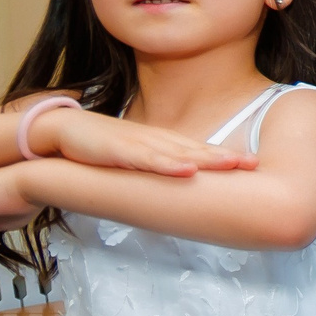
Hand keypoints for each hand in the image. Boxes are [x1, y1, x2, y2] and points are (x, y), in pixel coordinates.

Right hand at [36, 104, 256, 176]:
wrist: (59, 131)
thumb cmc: (100, 148)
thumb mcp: (134, 161)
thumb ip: (157, 170)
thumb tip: (181, 185)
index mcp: (161, 145)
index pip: (200, 152)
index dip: (227, 158)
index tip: (254, 164)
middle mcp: (155, 141)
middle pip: (197, 150)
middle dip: (227, 157)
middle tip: (255, 163)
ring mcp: (138, 143)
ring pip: (178, 152)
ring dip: (207, 158)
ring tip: (234, 164)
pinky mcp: (117, 149)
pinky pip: (146, 158)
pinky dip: (168, 164)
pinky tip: (188, 170)